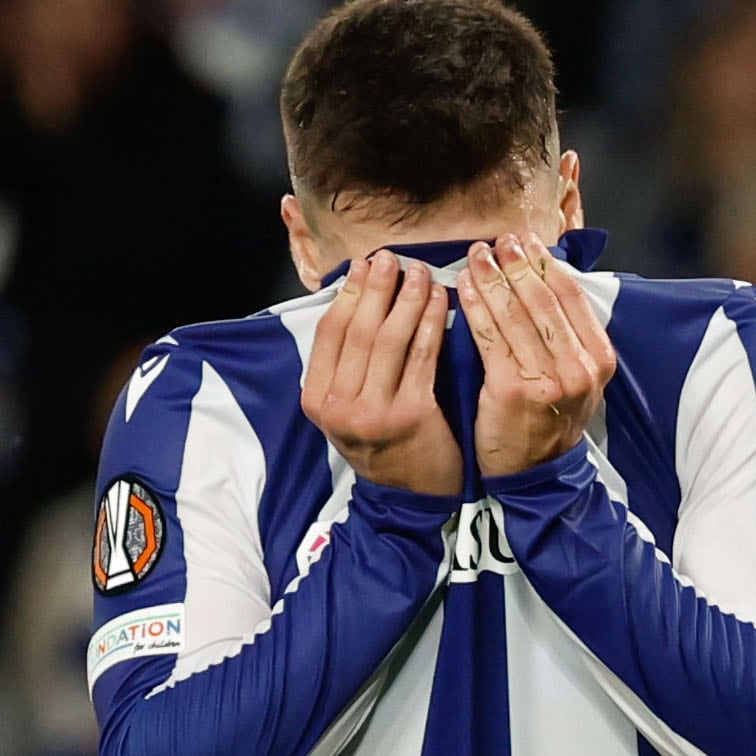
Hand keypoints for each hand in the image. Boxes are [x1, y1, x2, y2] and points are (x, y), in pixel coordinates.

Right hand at [299, 253, 461, 495]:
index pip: (329, 333)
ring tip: (419, 271)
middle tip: (391, 258)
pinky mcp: (411, 414)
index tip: (363, 266)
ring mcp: (373, 412)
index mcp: (316, 400)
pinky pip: (421, 355)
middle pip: (359, 330)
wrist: (411, 498)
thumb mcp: (347, 409)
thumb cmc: (384, 443)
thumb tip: (359, 297)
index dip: (347, 294)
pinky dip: (431, 321)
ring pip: (390, 338)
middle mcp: (338, 406)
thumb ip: (346, 365)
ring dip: (406, 298)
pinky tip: (440, 299)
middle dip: (376, 287)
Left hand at [454, 236, 615, 476]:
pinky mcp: (512, 391)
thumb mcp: (578, 377)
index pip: (571, 295)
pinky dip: (476, 307)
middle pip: (543, 299)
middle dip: (517, 264)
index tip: (525, 241)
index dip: (546, 262)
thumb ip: (569, 335)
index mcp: (600, 358)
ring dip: (493, 278)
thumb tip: (546, 277)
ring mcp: (548, 380)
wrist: (536, 473)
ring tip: (476, 255)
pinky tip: (464, 288)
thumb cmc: (551, 418)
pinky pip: (490, 337)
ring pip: (515, 314)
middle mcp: (579, 367)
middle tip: (498, 241)